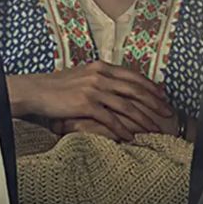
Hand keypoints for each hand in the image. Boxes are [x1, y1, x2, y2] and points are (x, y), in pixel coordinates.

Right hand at [8, 61, 173, 141]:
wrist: (35, 90)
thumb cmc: (56, 86)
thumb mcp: (81, 75)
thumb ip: (99, 78)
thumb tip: (116, 85)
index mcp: (101, 66)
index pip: (133, 76)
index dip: (150, 86)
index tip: (163, 96)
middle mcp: (100, 75)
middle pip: (135, 90)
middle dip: (154, 103)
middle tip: (167, 114)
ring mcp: (93, 89)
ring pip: (127, 106)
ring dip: (143, 119)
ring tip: (154, 129)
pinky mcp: (86, 104)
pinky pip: (111, 119)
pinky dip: (123, 129)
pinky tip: (131, 137)